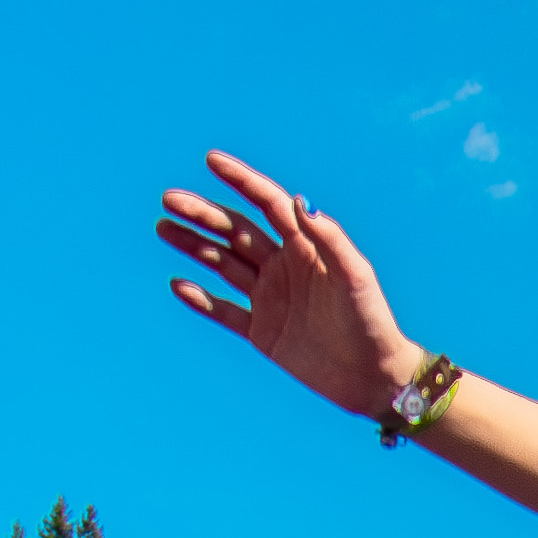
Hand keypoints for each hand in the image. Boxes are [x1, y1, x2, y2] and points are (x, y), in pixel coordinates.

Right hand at [159, 149, 431, 419]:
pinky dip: (201, 299)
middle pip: (236, 231)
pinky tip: (178, 284)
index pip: (268, 204)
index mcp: (307, 248)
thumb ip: (329, 238)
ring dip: (194, 245)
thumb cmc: (372, 321)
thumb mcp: (355, 276)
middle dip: (203, 213)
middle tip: (169, 200)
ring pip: (223, 264)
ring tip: (163, 228)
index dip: (241, 180)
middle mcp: (285, 267)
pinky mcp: (262, 332)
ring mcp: (271, 298)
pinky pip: (224, 311)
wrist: (374, 378)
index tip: (211, 160)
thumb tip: (299, 199)